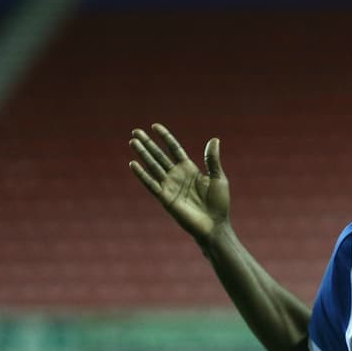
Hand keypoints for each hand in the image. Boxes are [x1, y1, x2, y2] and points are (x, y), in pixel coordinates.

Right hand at [129, 124, 230, 244]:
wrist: (215, 224)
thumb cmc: (219, 203)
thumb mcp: (218, 177)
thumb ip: (212, 159)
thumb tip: (214, 139)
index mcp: (189, 169)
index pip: (174, 149)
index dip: (165, 137)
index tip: (155, 126)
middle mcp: (177, 175)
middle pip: (159, 155)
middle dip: (148, 143)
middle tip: (135, 131)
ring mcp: (170, 186)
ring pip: (153, 166)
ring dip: (143, 154)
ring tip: (132, 142)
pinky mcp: (166, 198)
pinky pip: (151, 184)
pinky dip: (142, 174)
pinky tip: (133, 164)